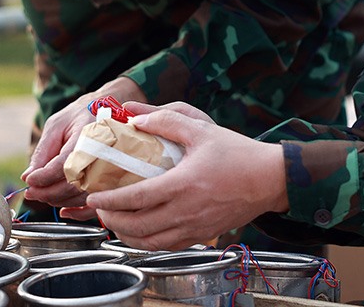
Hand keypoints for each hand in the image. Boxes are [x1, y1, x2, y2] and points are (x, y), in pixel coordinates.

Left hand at [22, 77, 146, 210]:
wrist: (107, 110)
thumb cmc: (79, 116)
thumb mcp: (56, 125)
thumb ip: (43, 150)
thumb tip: (28, 176)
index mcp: (89, 137)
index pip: (64, 165)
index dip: (43, 177)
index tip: (29, 180)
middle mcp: (102, 156)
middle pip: (72, 185)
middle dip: (46, 192)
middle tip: (31, 192)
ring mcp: (109, 171)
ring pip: (80, 198)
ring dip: (57, 201)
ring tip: (42, 194)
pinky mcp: (111, 182)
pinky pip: (96, 205)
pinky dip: (78, 213)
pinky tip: (64, 211)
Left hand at [84, 106, 288, 249]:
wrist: (269, 179)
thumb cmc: (238, 153)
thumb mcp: (201, 129)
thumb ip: (166, 120)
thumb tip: (135, 117)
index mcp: (183, 184)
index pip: (136, 198)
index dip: (110, 201)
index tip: (93, 197)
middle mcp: (186, 211)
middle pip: (137, 226)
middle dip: (112, 221)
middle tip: (100, 211)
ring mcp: (194, 227)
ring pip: (150, 243)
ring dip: (126, 236)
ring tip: (115, 223)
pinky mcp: (202, 235)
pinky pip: (167, 246)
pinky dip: (147, 242)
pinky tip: (141, 231)